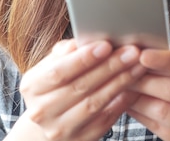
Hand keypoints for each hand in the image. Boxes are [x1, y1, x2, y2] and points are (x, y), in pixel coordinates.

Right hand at [16, 39, 145, 140]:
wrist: (51, 120)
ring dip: (120, 83)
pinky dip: (121, 102)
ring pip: (95, 103)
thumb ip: (66, 52)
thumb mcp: (53, 64)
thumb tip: (84, 39)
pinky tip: (134, 88)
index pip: (58, 71)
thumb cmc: (56, 84)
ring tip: (137, 66)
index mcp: (32, 86)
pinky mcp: (80, 140)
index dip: (83, 59)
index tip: (106, 45)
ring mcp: (60, 129)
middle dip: (109, 67)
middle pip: (80, 87)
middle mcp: (42, 110)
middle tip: (131, 52)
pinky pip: (105, 120)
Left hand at [127, 43, 169, 140]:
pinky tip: (127, 101)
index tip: (143, 54)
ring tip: (122, 85)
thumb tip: (153, 45)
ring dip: (138, 97)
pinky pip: (156, 127)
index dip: (166, 60)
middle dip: (146, 79)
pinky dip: (138, 113)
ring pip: (164, 112)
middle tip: (124, 69)